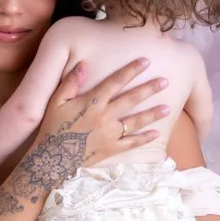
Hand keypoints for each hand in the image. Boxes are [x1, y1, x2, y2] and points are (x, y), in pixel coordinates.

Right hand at [38, 58, 168, 166]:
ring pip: (136, 121)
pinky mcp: (111, 149)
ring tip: (167, 108)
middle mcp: (105, 116)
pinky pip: (131, 143)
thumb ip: (70, 82)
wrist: (52, 159)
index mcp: (92, 102)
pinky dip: (144, 139)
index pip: (115, 82)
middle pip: (131, 99)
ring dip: (153, 114)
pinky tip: (157, 133)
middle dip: (149, 89)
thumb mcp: (56, 102)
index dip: (131, 70)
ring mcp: (110, 134)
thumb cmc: (52, 128)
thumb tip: (83, 64)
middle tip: (166, 81)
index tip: (146, 61)